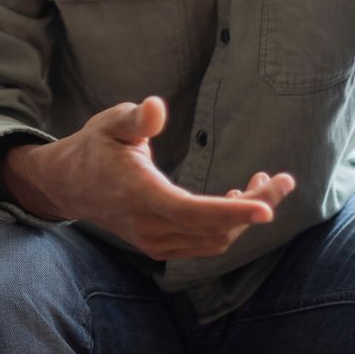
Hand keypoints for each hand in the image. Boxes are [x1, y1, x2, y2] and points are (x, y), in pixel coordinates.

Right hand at [1, 96, 296, 259]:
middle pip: (214, 228)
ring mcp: (155, 242)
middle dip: (255, 207)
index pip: (192, 211)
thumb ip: (135, 119)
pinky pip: (204, 243)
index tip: (267, 209)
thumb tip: (155, 107)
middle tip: (284, 181)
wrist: (69, 185)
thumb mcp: (110, 123)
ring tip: (264, 184)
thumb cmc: (95, 148)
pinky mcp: (161, 246)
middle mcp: (149, 226)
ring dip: (245, 217)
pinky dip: (228, 226)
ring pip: (214, 240)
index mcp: (139, 195)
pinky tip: (236, 198)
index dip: (232, 212)